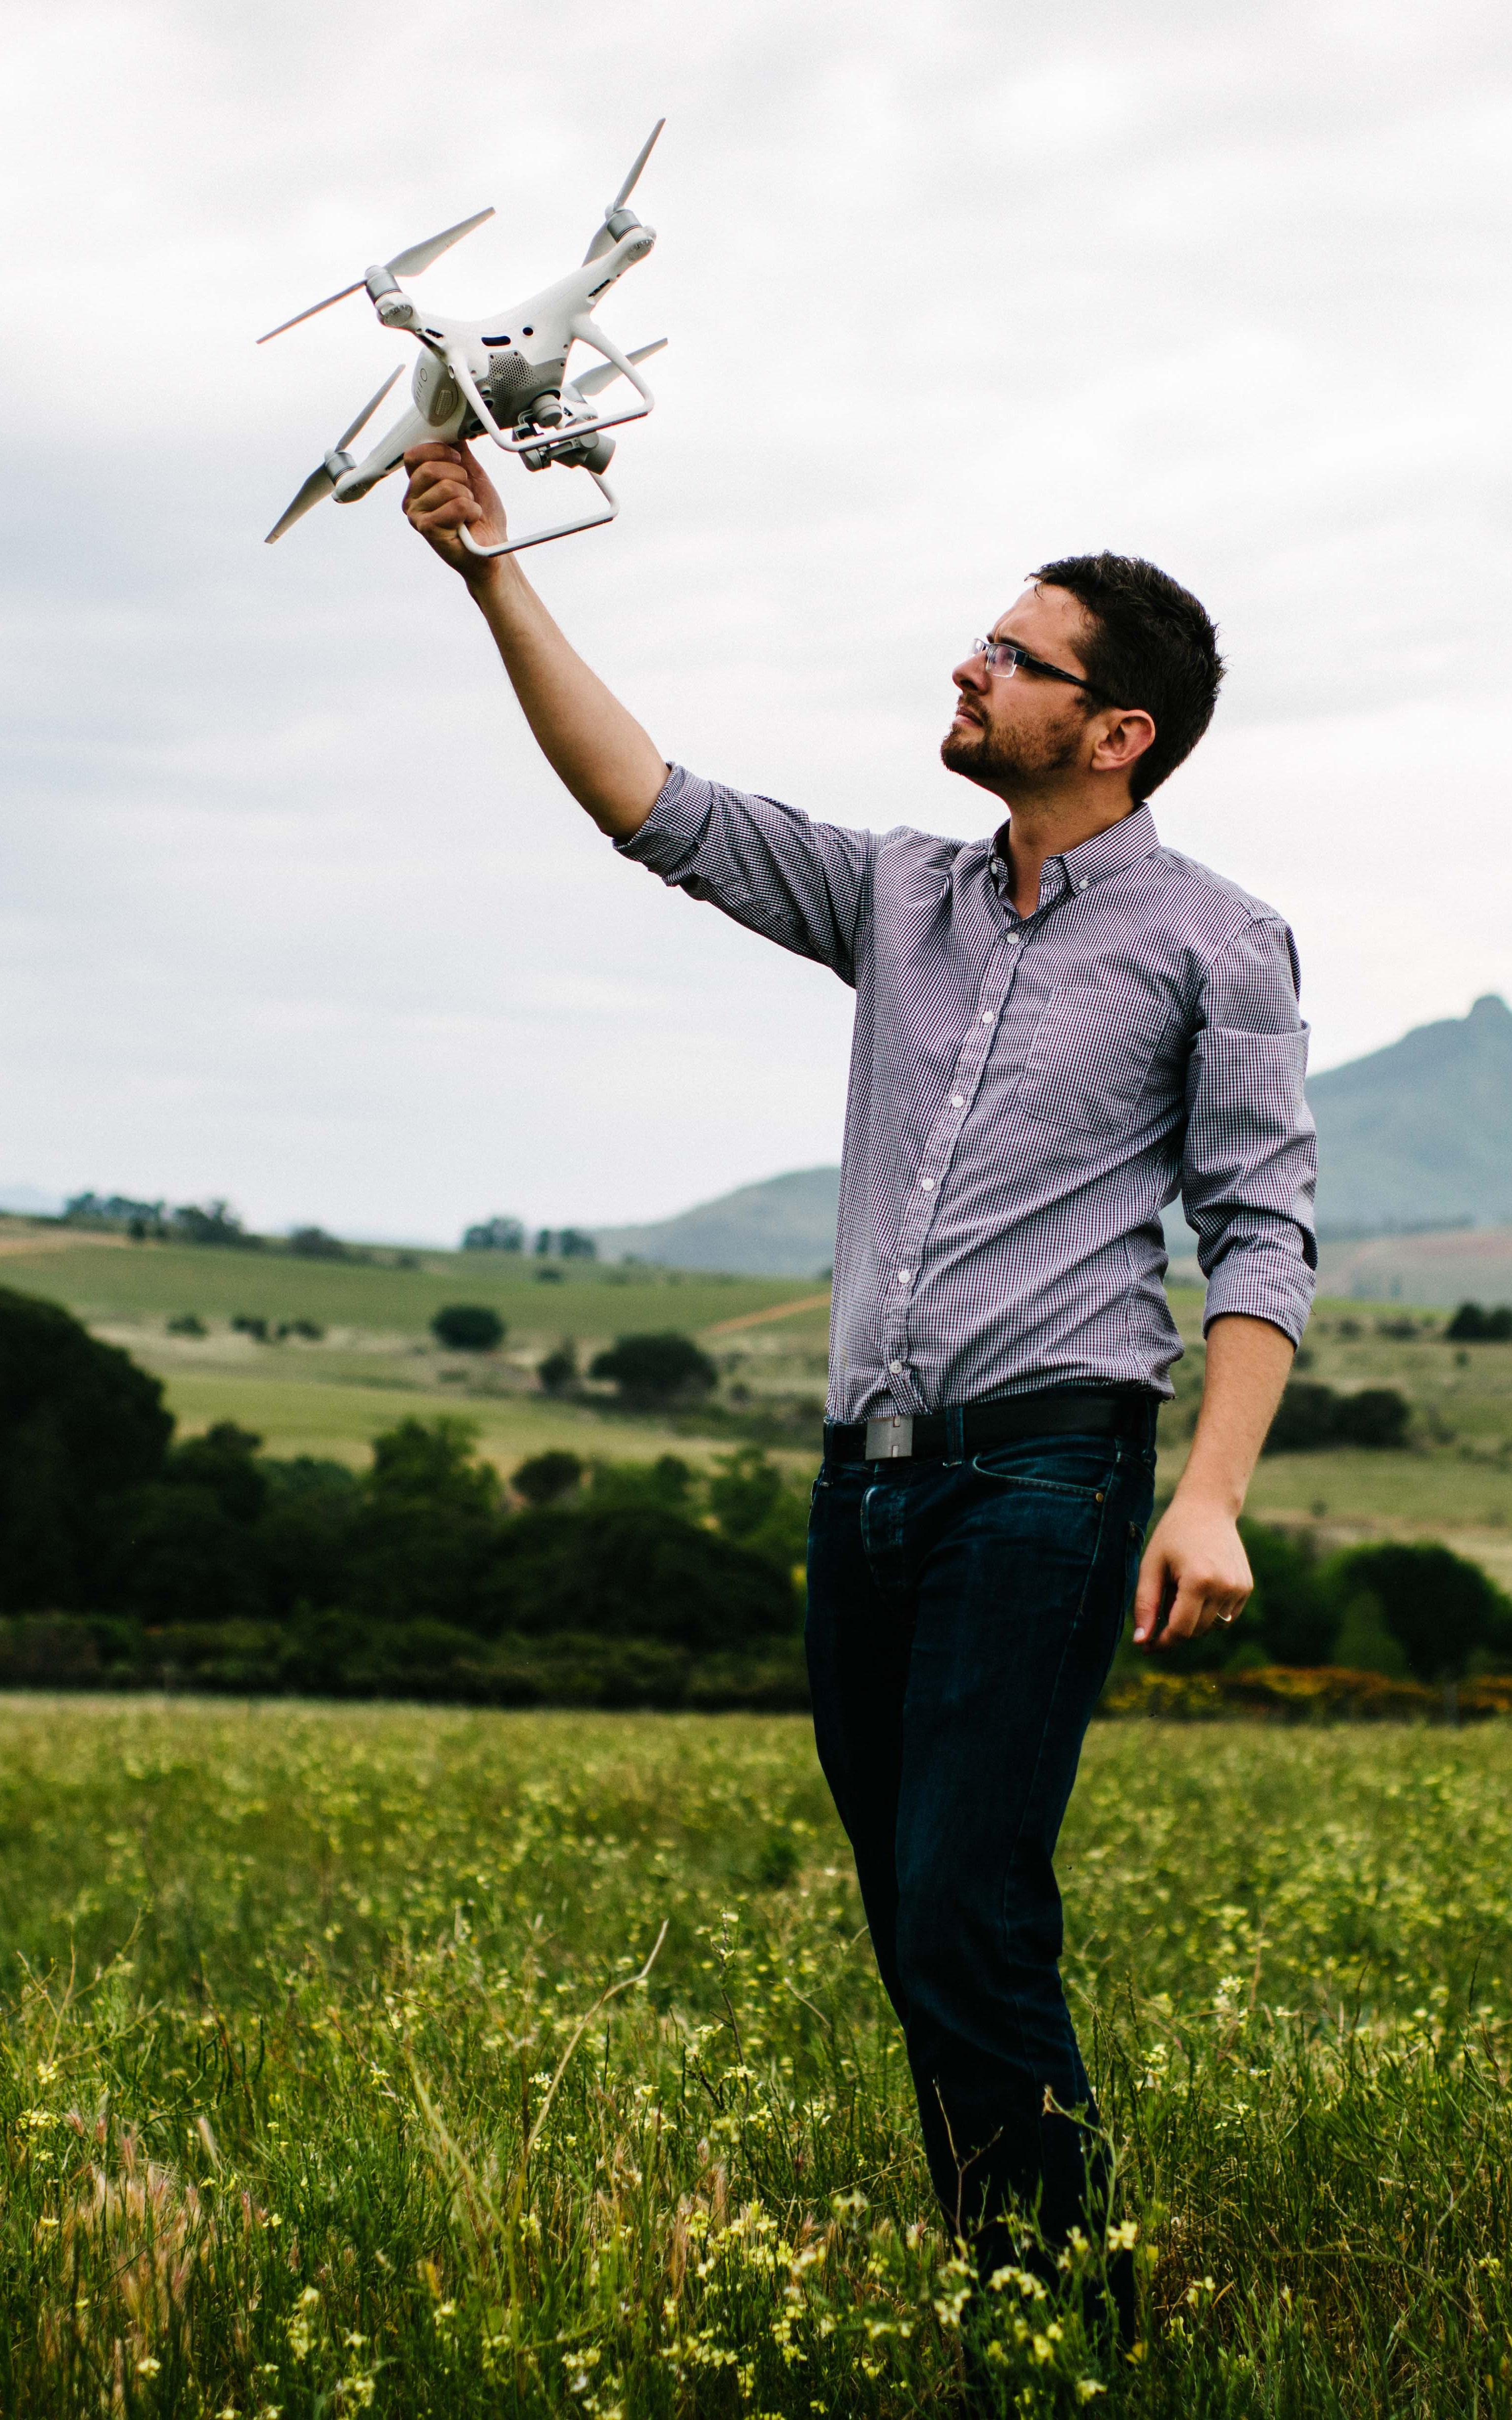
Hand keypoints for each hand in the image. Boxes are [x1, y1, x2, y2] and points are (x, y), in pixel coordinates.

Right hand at [402, 441, 506, 581]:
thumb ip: (460, 453)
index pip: (414, 454)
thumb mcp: (473, 476)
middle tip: (467, 492)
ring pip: (445, 487)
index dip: (439, 451)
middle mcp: (413, 499)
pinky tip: (470, 520)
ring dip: (467, 496)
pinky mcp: (428, 530)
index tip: (458, 460)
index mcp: (419, 484)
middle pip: (429, 469)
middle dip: (458, 476)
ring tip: (469, 509)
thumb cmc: (481, 518)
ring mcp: (418, 516)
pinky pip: (454, 506)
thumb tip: (453, 429)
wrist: (493, 548)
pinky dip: (470, 510)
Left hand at [1132, 1492, 1251, 1650]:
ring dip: (1193, 1618)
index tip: (1146, 1646)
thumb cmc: (1173, 1535)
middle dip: (1175, 1625)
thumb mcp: (1151, 1565)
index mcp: (1199, 1580)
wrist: (1208, 1507)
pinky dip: (1209, 1612)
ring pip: (1211, 1626)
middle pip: (1196, 1630)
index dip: (1162, 1642)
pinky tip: (1200, 1585)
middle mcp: (1224, 1586)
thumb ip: (1145, 1605)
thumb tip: (1141, 1642)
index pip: (1181, 1630)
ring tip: (1183, 1584)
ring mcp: (1239, 1587)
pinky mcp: (1246, 1587)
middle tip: (1164, 1595)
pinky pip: (1225, 1617)